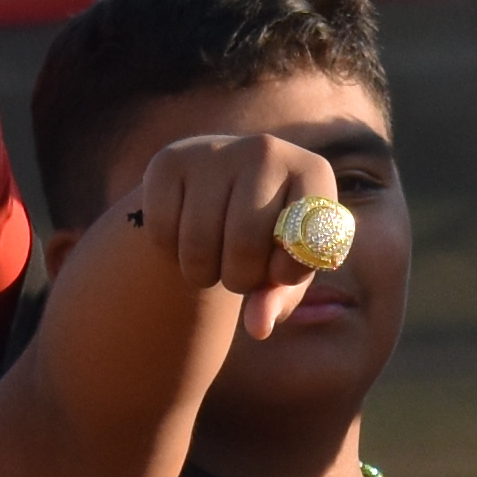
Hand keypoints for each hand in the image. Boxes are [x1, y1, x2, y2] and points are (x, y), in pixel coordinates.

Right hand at [111, 127, 352, 329]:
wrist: (221, 190)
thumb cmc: (267, 238)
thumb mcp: (283, 269)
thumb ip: (278, 298)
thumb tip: (258, 327)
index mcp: (313, 172)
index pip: (305, 240)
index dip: (289, 271)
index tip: (280, 270)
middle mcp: (267, 149)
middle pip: (244, 243)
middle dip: (240, 278)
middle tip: (240, 274)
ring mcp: (216, 150)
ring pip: (198, 244)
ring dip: (203, 274)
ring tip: (214, 260)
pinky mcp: (169, 160)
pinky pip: (163, 232)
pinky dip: (172, 253)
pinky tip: (186, 238)